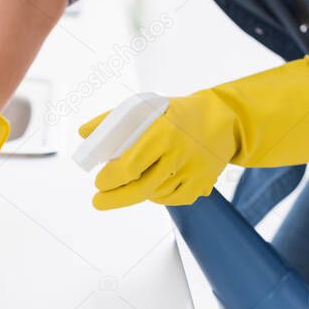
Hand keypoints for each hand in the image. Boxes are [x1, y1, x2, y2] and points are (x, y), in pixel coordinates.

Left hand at [78, 56, 308, 210]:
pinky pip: (172, 200)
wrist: (224, 120)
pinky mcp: (201, 185)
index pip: (131, 164)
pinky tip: (151, 185)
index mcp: (164, 132)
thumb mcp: (146, 108)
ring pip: (155, 195)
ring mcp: (193, 173)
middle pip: (141, 187)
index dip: (111, 178)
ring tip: (128, 184)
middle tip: (98, 200)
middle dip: (115, 198)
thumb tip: (84, 133)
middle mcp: (179, 154)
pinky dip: (156, 196)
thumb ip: (113, 120)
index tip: (98, 181)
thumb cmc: (177, 113)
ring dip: (136, 193)